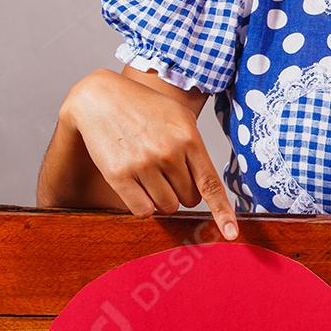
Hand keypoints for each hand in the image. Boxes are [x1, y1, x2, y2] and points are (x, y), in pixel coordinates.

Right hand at [61, 71, 239, 235]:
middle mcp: (168, 153)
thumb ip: (196, 147)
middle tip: (165, 169)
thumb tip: (207, 187)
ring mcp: (143, 165)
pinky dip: (143, 204)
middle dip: (181, 191)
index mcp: (188, 138)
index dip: (222, 212)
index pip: (210, 184)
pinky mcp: (119, 175)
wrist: (100, 97)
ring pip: (167, 206)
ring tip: (149, 172)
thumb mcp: (178, 116)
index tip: (230, 233)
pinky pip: (142, 210)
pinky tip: (137, 184)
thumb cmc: (144, 108)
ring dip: (162, 198)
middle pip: (188, 199)